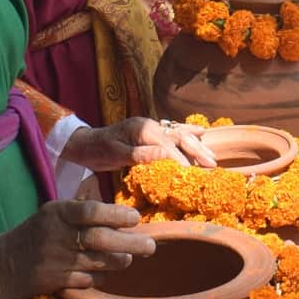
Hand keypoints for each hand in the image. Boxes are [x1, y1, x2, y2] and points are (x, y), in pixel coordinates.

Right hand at [0, 199, 153, 298]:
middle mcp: (57, 235)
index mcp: (57, 214)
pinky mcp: (55, 282)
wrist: (1, 264)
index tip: (135, 218)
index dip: (116, 214)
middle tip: (150, 246)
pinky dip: (100, 278)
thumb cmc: (34, 234)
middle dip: (130, 242)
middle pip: (100, 239)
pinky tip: (106, 274)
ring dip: (119, 260)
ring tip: (129, 257)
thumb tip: (116, 211)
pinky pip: (87, 281)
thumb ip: (80, 210)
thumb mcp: (51, 213)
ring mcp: (57, 260)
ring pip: (98, 262)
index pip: (90, 211)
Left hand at [61, 118, 216, 170]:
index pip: (168, 145)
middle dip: (197, 150)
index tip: (194, 173)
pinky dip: (189, 134)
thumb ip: (140, 154)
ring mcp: (152, 127)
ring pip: (180, 134)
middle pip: (179, 137)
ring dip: (197, 144)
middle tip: (212, 165)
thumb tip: (166, 155)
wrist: (86, 144)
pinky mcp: (151, 134)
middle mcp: (151, 125)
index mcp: (143, 129)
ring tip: (212, 156)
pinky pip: (174, 133)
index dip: (182, 159)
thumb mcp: (116, 154)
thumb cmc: (99, 150)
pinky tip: (202, 134)